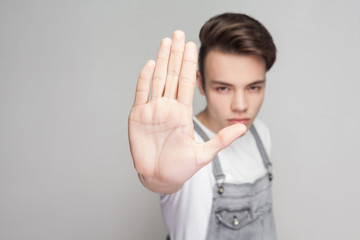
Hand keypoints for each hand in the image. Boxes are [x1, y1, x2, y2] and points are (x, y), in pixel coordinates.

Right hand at [128, 31, 245, 192]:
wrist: (160, 178)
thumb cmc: (181, 167)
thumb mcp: (204, 154)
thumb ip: (222, 139)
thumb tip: (243, 127)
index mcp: (182, 112)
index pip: (187, 83)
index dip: (189, 64)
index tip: (193, 45)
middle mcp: (168, 107)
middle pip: (172, 75)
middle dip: (176, 54)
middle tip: (179, 33)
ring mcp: (152, 110)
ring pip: (157, 79)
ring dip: (161, 60)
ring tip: (166, 42)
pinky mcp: (138, 116)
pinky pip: (141, 93)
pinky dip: (144, 79)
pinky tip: (149, 64)